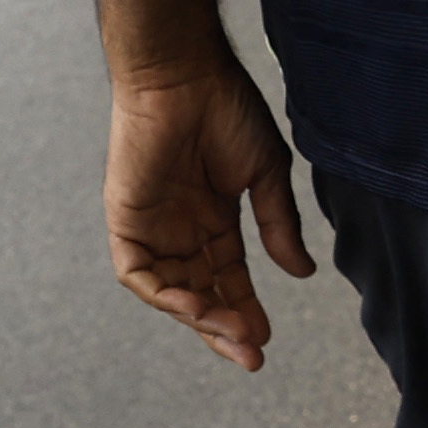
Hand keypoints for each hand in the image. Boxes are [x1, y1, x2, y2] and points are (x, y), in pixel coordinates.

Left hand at [106, 65, 311, 370]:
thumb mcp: (265, 174)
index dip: (245, 308)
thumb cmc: (225, 108)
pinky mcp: (126, 218)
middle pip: (200, 292)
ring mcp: (152, 224)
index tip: (266, 340)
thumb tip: (302, 273)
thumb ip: (279, 225)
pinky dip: (163, 294)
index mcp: (214, 217)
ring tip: (230, 330)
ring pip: (171, 290)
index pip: (228, 277)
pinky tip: (194, 306)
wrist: (184, 73)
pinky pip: (138, 272)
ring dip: (199, 315)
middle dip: (224, 326)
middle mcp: (181, 227)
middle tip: (251, 353)